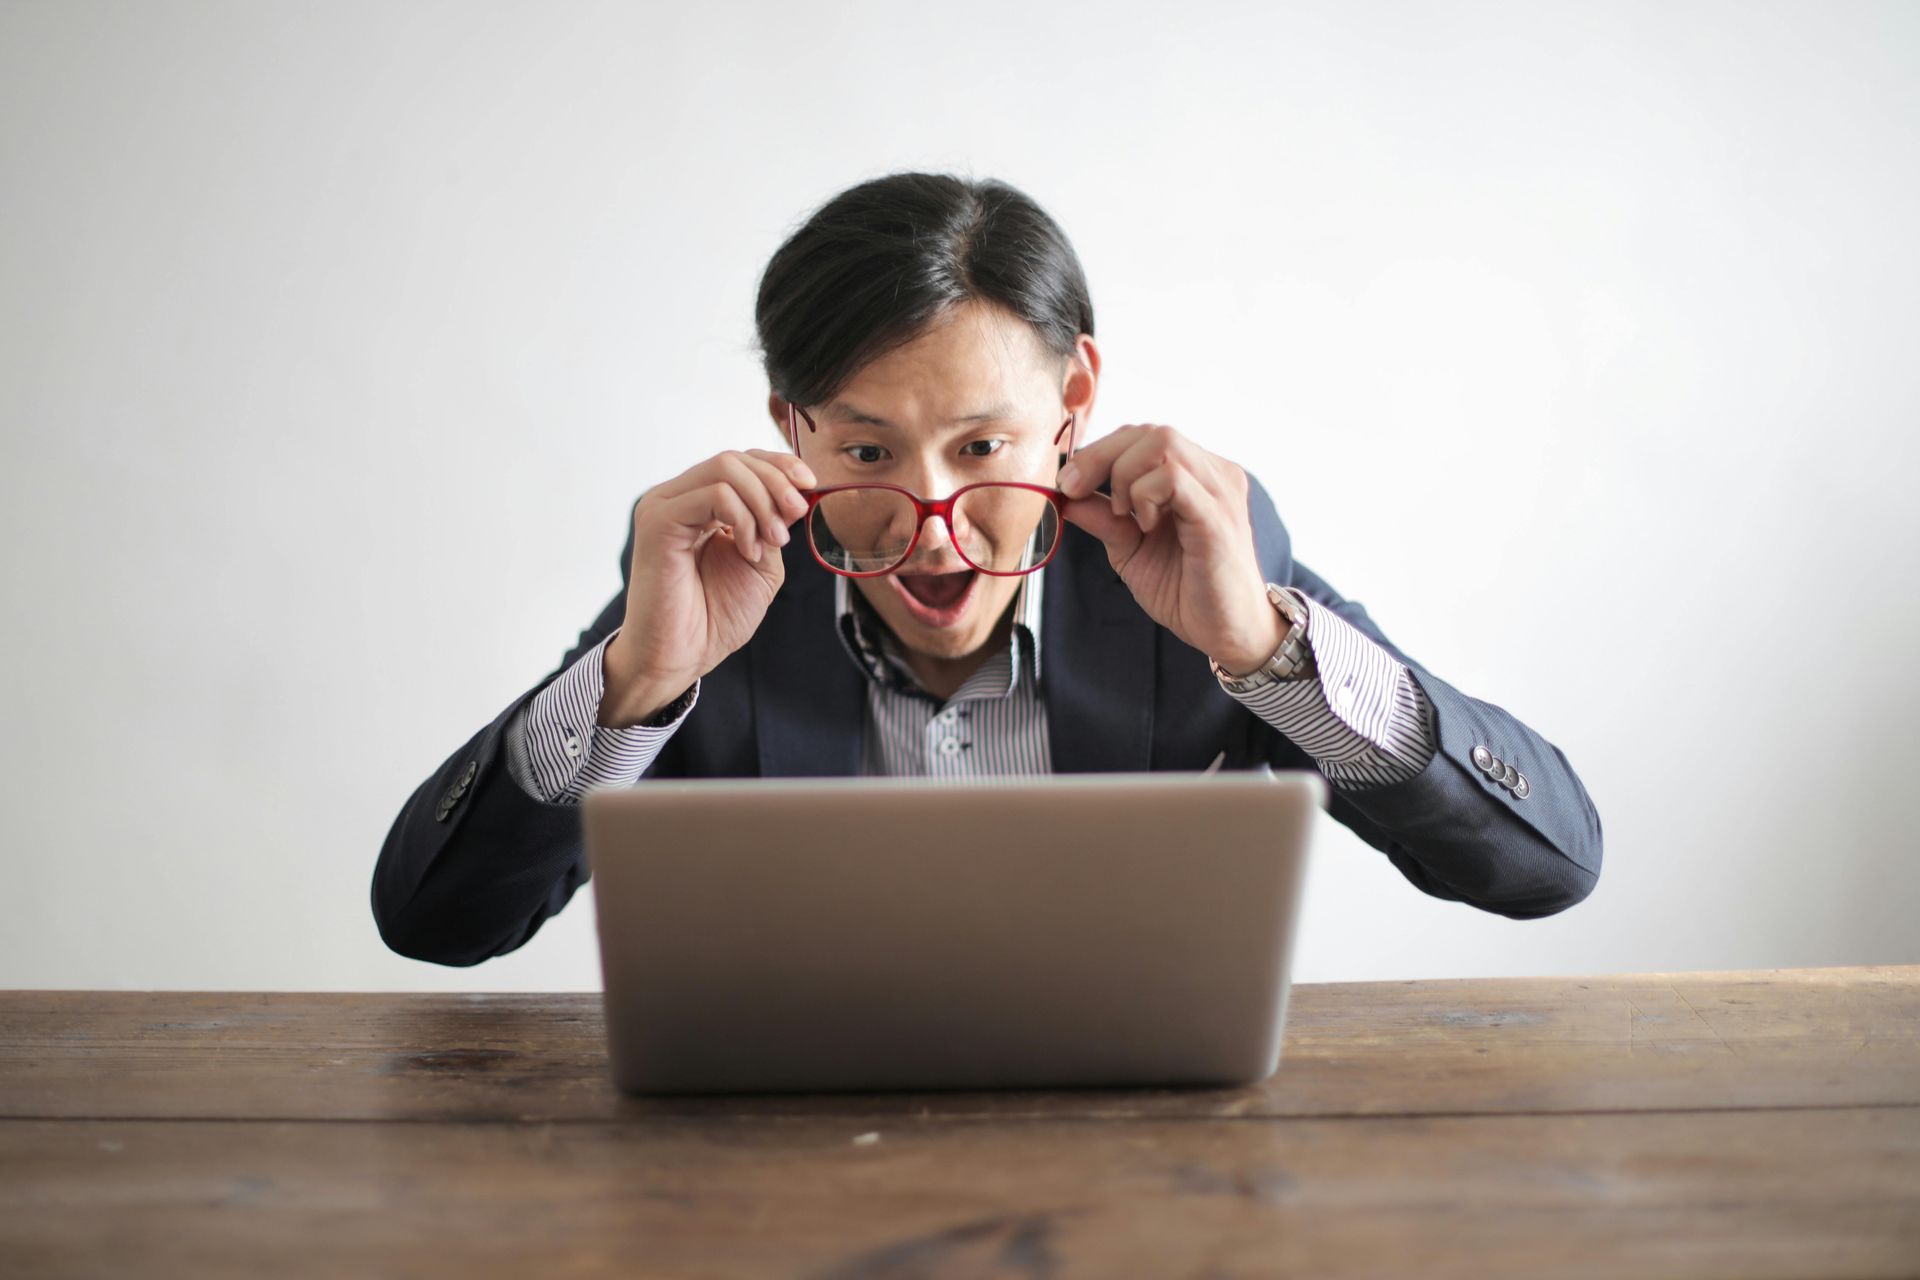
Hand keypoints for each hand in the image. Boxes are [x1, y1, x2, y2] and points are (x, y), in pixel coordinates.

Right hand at [600, 448, 815, 724]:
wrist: (684, 656)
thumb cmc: (715, 617)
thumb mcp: (761, 563)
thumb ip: (772, 525)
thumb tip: (795, 493)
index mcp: (699, 504)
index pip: (740, 460)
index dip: (779, 465)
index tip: (811, 484)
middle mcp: (677, 498)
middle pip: (734, 459)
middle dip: (777, 482)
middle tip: (796, 516)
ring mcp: (664, 506)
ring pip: (725, 468)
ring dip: (763, 502)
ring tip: (774, 541)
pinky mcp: (658, 520)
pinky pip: (714, 495)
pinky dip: (743, 518)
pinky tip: (748, 550)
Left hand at [1056, 425, 1284, 673]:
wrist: (1226, 632)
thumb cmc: (1185, 590)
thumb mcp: (1130, 549)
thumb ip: (1104, 519)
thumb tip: (1065, 496)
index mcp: (1197, 475)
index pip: (1144, 436)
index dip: (1099, 451)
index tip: (1068, 483)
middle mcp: (1214, 473)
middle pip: (1151, 432)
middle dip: (1100, 456)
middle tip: (1074, 490)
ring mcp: (1220, 491)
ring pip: (1163, 443)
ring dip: (1124, 474)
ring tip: (1122, 514)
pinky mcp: (1218, 517)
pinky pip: (1174, 479)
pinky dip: (1144, 495)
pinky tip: (1143, 525)